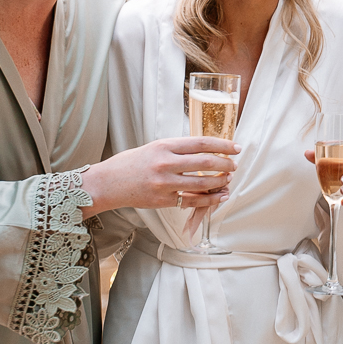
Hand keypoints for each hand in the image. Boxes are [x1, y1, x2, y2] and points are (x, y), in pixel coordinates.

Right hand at [81, 138, 239, 214]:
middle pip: (205, 163)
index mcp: (164, 146)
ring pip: (202, 183)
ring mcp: (164, 183)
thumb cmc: (130, 164)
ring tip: (228, 180)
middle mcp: (165, 163)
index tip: (235, 147)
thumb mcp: (153, 148)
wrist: (107, 183)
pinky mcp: (163, 200)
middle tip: (234, 165)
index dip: (222, 145)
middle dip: (225, 164)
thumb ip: (176, 150)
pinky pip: (192, 200)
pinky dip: (209, 199)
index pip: (201, 143)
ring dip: (220, 182)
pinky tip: (219, 196)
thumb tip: (203, 150)